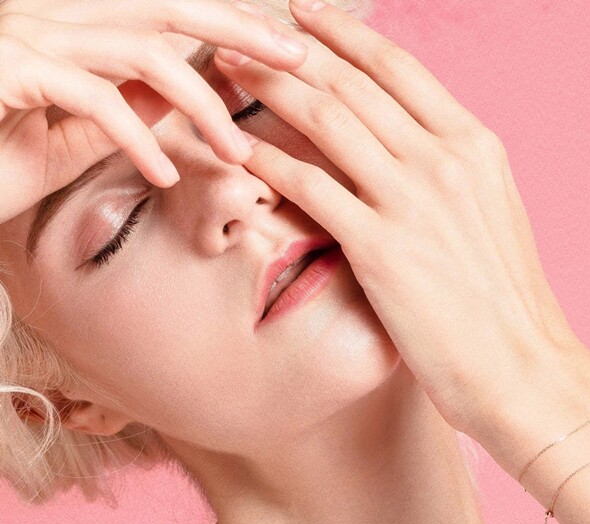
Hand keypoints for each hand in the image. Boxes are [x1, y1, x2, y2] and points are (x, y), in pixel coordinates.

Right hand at [0, 0, 307, 223]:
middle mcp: (52, 20)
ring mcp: (28, 39)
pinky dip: (138, 139)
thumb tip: (181, 95)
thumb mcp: (74, 141)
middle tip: (296, 62)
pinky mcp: (10, 72)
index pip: (163, 18)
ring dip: (200, 105)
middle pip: (164, 12)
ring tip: (236, 152)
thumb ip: (126, 112)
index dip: (226, 26)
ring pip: (140, 55)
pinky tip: (167, 177)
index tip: (282, 52)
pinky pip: (93, 99)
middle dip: (237, 31)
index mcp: (73, 32)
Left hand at [214, 0, 588, 440]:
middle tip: (245, 27)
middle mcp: (445, 159)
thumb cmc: (505, 305)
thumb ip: (450, 177)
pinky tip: (237, 146)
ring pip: (326, 118)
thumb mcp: (490, 218)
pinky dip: (269, 160)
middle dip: (291, 47)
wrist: (522, 367)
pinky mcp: (380, 248)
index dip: (343, 34)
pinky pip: (310, 186)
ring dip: (269, 85)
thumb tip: (409, 153)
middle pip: (353, 81)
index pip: (398, 67)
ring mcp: (412, 200)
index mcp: (475, 146)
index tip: (304, 16)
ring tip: (227, 65)